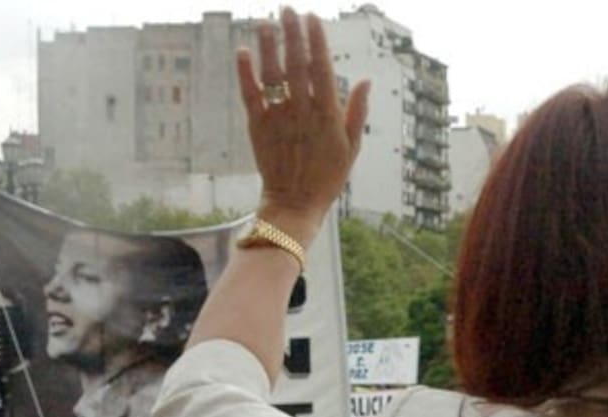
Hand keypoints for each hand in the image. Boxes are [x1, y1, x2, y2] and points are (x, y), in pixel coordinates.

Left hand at [237, 8, 369, 244]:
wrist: (295, 205)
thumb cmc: (327, 178)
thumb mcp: (351, 147)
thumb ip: (357, 111)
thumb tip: (365, 79)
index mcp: (327, 114)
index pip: (321, 67)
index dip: (316, 40)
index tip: (311, 18)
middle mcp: (302, 111)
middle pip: (296, 63)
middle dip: (291, 33)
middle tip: (287, 9)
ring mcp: (278, 118)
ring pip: (272, 74)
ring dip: (267, 46)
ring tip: (265, 22)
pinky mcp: (258, 127)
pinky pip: (250, 94)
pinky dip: (245, 73)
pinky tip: (242, 52)